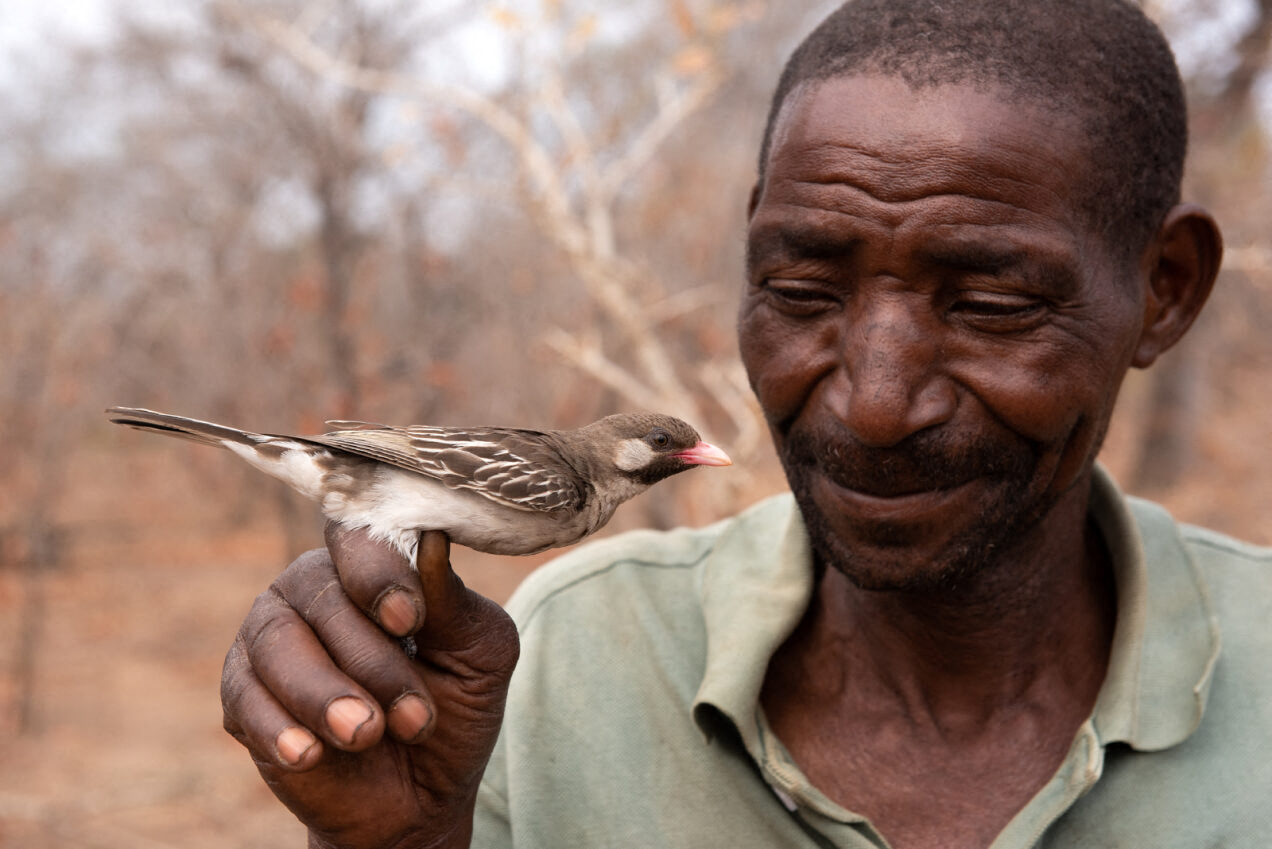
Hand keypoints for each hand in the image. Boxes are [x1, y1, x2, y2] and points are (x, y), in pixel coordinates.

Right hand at [220, 524, 519, 848]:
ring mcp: (270, 637)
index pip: (360, 538)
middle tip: (414, 719)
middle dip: (373, 661)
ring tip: (366, 735)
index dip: (380, 574)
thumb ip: (455, 604)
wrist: (420, 796)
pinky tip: (311, 754)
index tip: (408, 622)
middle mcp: (313, 586)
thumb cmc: (453, 708)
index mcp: (372, 564)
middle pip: (323, 596)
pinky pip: (246, 698)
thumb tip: (434, 541)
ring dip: (324, 693)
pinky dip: (279, 728)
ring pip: (278, 644)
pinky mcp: (243, 695)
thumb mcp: (479, 657)